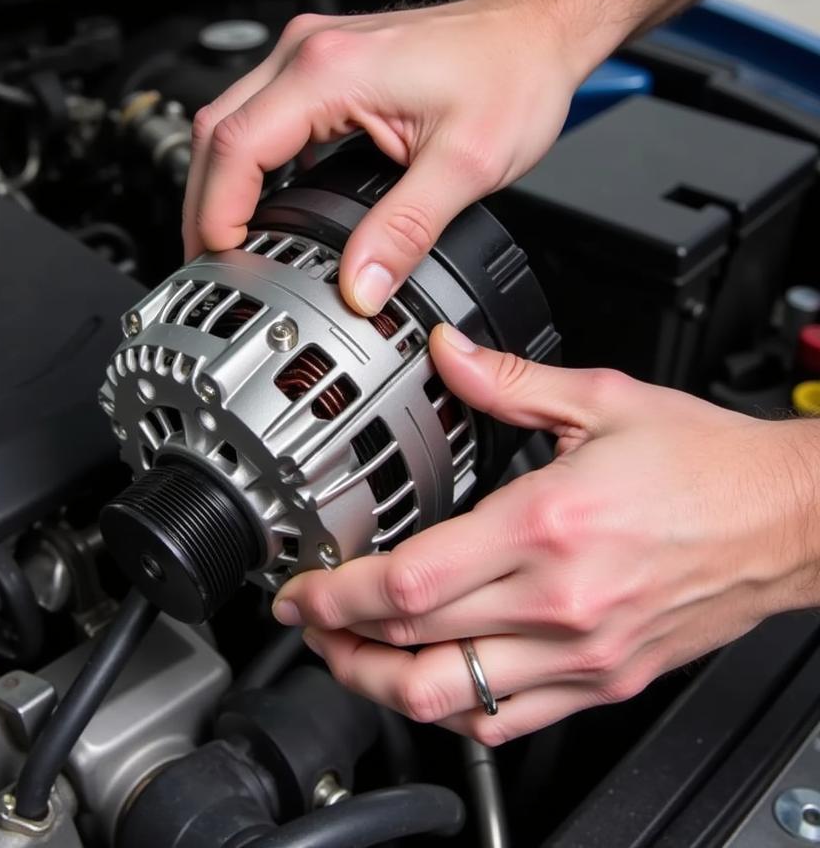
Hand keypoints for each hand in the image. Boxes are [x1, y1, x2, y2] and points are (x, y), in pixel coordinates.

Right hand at [183, 0, 582, 314]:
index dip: (215, 212)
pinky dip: (248, 162)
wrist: (536, 29)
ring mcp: (311, 52)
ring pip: (229, 120)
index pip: (234, 147)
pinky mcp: (323, 63)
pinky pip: (260, 114)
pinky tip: (263, 200)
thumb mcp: (465, 164)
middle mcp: (308, 52)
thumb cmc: (512, 73)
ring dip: (220, 182)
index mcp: (329, 70)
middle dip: (203, 205)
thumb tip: (360, 286)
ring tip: (229, 240)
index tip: (222, 259)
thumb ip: (405, 230)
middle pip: (214, 132)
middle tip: (212, 263)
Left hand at [271, 324, 819, 743]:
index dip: (337, 594)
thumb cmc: (708, 465)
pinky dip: (449, 711)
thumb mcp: (602, 400)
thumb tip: (447, 354)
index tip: (303, 588)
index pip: (411, 584)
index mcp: (546, 527)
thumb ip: (508, 383)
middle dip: (338, 642)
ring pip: (452, 702)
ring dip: (380, 685)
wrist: (788, 519)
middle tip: (307, 621)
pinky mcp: (603, 680)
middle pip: (414, 650)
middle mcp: (559, 603)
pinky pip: (509, 722)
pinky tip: (426, 684)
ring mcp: (582, 653)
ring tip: (348, 656)